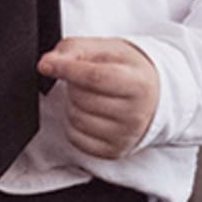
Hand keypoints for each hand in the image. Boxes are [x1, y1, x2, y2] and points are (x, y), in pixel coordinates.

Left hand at [38, 36, 160, 157]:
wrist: (155, 97)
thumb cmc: (130, 71)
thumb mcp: (110, 49)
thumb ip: (77, 49)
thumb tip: (48, 62)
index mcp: (138, 83)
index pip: (95, 77)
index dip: (67, 69)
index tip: (46, 64)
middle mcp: (135, 114)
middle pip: (82, 97)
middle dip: (74, 83)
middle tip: (86, 77)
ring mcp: (124, 136)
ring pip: (76, 118)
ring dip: (73, 103)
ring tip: (90, 94)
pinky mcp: (112, 152)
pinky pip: (75, 138)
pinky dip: (74, 124)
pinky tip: (90, 112)